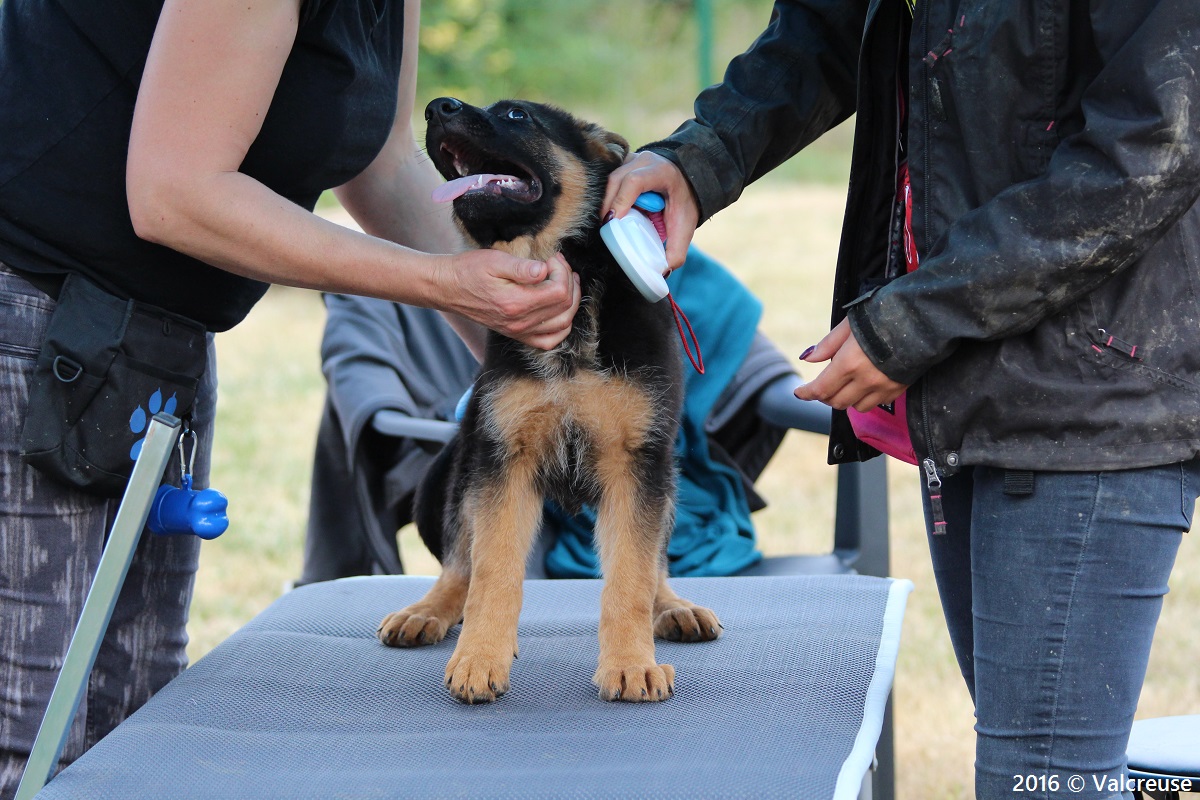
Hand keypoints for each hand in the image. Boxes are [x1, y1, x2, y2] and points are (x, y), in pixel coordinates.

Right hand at [442, 249, 580, 349]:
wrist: (448, 288)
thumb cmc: (469, 271)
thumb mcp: (494, 261)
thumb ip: (522, 268)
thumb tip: (544, 270)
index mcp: (516, 303)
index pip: (559, 291)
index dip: (562, 271)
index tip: (552, 258)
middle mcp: (520, 322)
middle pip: (565, 308)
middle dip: (569, 283)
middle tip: (560, 266)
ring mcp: (519, 331)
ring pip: (563, 325)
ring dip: (571, 303)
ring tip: (565, 283)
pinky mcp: (517, 334)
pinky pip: (549, 341)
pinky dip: (562, 326)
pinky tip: (559, 309)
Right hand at [601, 151, 698, 271]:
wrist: (688, 178)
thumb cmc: (685, 201)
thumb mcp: (685, 226)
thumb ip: (677, 250)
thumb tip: (661, 272)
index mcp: (661, 172)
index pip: (634, 182)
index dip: (620, 201)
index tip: (612, 222)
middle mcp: (643, 161)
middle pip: (615, 180)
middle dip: (606, 205)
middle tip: (604, 229)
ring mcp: (630, 159)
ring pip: (607, 179)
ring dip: (603, 201)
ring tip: (605, 223)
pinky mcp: (621, 163)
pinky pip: (606, 178)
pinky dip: (603, 195)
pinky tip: (606, 212)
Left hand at [793, 319, 907, 411]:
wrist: (923, 318)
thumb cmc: (883, 314)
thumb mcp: (850, 324)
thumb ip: (828, 344)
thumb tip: (808, 358)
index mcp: (849, 362)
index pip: (820, 389)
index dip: (806, 393)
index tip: (799, 392)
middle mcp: (865, 379)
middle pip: (836, 402)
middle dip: (825, 396)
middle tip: (823, 385)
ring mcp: (883, 387)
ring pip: (856, 407)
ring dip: (847, 399)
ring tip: (846, 383)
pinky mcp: (899, 389)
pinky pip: (877, 403)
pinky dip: (867, 398)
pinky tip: (867, 383)